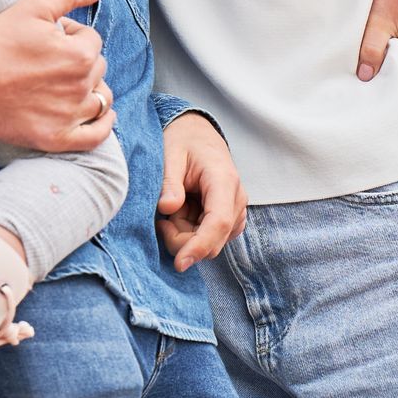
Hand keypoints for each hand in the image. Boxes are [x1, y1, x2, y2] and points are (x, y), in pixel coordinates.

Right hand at [0, 0, 114, 150]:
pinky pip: (95, 137)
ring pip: (101, 99)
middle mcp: (79, 86)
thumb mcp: (34, 6)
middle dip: (78, 60)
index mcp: (80, 54)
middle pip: (97, 68)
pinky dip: (103, 126)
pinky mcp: (55, 138)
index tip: (46, 39)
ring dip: (91, 88)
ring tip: (67, 83)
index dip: (70, 35)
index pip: (91, 40)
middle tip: (46, 60)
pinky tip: (101, 116)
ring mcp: (68, 116)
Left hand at [157, 113, 245, 271]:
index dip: (199, 246)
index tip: (180, 263)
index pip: (218, 222)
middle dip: (182, 239)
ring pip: (210, 243)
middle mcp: (236, 198)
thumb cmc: (184, 141)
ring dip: (185, 234)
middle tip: (162, 217)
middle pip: (213, 240)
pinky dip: (191, 232)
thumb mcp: (171, 154)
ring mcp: (235, 210)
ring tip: (173, 207)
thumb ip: (169, 182)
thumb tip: (167, 209)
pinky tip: (182, 212)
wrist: (198, 133)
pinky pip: (210, 238)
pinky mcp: (229, 217)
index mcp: (224, 180)